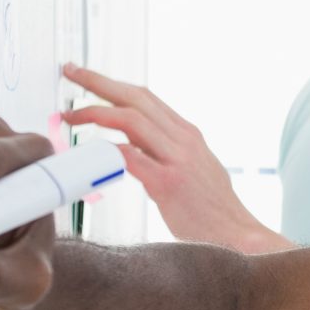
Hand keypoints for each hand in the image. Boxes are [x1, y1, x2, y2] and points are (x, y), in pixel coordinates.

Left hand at [61, 64, 274, 252]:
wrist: (240, 237)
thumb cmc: (213, 211)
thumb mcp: (196, 168)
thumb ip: (168, 153)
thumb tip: (135, 147)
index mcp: (187, 134)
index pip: (145, 97)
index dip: (112, 84)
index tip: (86, 77)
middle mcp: (183, 139)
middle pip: (135, 97)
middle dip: (98, 82)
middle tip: (70, 72)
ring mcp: (177, 159)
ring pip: (130, 118)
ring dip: (94, 111)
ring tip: (70, 115)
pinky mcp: (169, 184)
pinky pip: (130, 156)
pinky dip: (105, 150)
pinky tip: (88, 152)